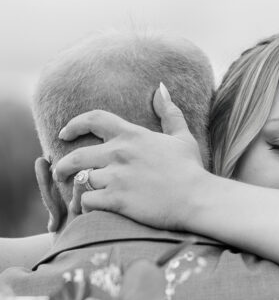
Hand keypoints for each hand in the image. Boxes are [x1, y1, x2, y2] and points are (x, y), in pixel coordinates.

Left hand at [54, 84, 206, 229]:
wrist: (198, 199)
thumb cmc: (191, 170)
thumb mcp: (182, 137)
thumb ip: (169, 113)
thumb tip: (161, 88)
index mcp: (132, 135)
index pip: (94, 119)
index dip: (75, 124)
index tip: (64, 134)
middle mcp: (119, 153)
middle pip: (77, 155)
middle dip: (63, 165)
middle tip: (59, 172)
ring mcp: (117, 177)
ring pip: (82, 180)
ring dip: (79, 189)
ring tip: (79, 198)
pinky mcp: (117, 200)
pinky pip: (87, 200)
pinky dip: (85, 206)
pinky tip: (90, 210)